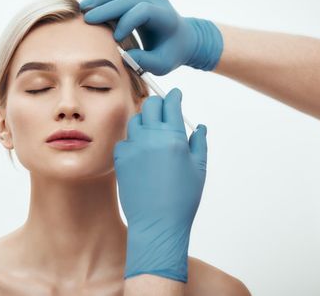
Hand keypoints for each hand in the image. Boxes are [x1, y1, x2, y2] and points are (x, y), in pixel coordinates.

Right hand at [80, 0, 223, 74]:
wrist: (182, 39)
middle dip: (105, 8)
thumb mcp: (162, 65)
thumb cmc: (171, 53)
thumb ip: (145, 62)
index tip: (116, 39)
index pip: (144, 10)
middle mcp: (155, 0)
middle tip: (86, 19)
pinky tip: (92, 8)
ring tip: (83, 10)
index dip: (127, 21)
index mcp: (165, 17)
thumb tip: (123, 57)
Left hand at [113, 88, 207, 281]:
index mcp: (174, 138)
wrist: (157, 223)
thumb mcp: (199, 169)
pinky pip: (125, 140)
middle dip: (158, 103)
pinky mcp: (120, 158)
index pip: (171, 104)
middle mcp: (152, 138)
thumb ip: (199, 143)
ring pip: (136, 120)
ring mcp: (133, 147)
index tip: (175, 94)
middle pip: (150, 104)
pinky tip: (141, 152)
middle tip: (163, 109)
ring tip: (153, 133)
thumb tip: (198, 126)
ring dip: (145, 121)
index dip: (174, 96)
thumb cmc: (182, 199)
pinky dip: (133, 141)